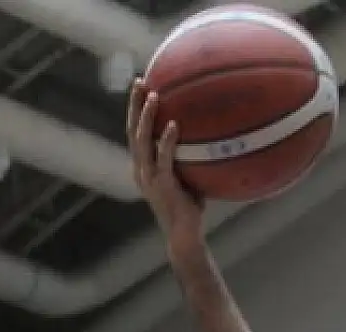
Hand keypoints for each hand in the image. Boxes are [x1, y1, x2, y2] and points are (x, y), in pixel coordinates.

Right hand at [126, 78, 203, 258]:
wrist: (184, 235)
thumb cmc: (189, 207)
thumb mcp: (188, 177)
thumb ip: (191, 158)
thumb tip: (213, 136)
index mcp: (143, 166)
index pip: (135, 132)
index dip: (135, 110)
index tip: (141, 87)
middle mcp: (140, 169)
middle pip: (132, 130)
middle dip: (134, 105)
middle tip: (140, 81)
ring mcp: (149, 178)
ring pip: (142, 141)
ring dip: (146, 116)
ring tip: (154, 95)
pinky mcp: (163, 185)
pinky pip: (163, 159)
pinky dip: (166, 141)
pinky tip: (173, 125)